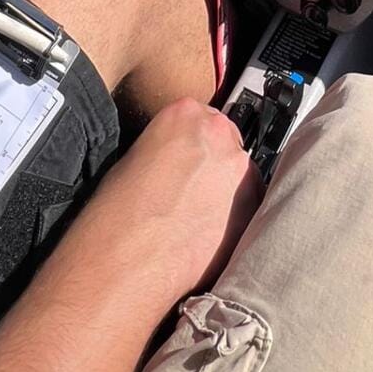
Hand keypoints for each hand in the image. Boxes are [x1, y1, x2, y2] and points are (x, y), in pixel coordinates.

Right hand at [82, 100, 261, 307]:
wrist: (128, 258)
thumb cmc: (119, 215)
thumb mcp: (132, 159)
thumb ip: (165, 148)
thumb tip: (176, 161)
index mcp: (184, 113)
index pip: (200, 118)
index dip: (192, 145)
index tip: (188, 160)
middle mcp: (218, 134)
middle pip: (225, 144)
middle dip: (212, 167)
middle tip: (191, 193)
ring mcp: (239, 170)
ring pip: (240, 177)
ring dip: (226, 193)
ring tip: (197, 220)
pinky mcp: (253, 207)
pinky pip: (251, 207)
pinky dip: (235, 220)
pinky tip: (209, 236)